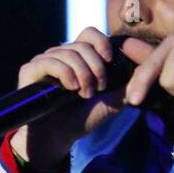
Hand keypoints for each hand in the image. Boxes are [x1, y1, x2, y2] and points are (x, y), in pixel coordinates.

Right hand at [11, 26, 154, 168]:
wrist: (59, 138)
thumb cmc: (83, 119)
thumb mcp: (112, 101)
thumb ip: (126, 84)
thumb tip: (144, 68)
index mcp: (78, 58)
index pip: (90, 34)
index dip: (102, 42)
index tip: (109, 60)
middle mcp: (60, 55)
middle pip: (83, 45)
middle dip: (96, 67)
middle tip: (98, 88)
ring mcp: (44, 61)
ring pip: (68, 53)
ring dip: (83, 75)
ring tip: (84, 95)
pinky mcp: (30, 70)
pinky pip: (50, 61)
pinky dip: (65, 73)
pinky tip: (71, 89)